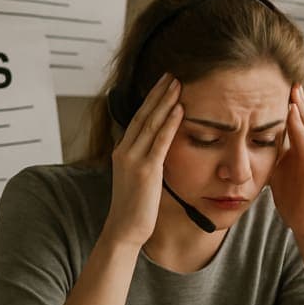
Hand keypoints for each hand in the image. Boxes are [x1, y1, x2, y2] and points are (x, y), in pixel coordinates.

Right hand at [102, 72, 182, 248]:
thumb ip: (148, 160)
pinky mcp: (146, 171)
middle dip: (158, 93)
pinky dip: (170, 123)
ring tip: (178, 83)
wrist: (125, 230)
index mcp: (123, 151)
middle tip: (172, 73)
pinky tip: (180, 109)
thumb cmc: (136, 208)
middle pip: (144, 114)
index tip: (164, 83)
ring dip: (166, 101)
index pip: (139, 118)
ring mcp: (133, 159)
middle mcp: (125, 151)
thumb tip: (162, 148)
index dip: (152, 100)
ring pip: (151, 123)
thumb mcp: (140, 178)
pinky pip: (160, 142)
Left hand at [269, 84, 303, 238]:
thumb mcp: (277, 170)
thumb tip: (252, 142)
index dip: (289, 104)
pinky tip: (291, 112)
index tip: (279, 85)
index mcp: (302, 150)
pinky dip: (299, 126)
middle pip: (303, 118)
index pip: (295, 121)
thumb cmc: (291, 198)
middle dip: (297, 98)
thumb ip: (271, 154)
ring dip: (299, 106)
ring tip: (292, 88)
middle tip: (290, 77)